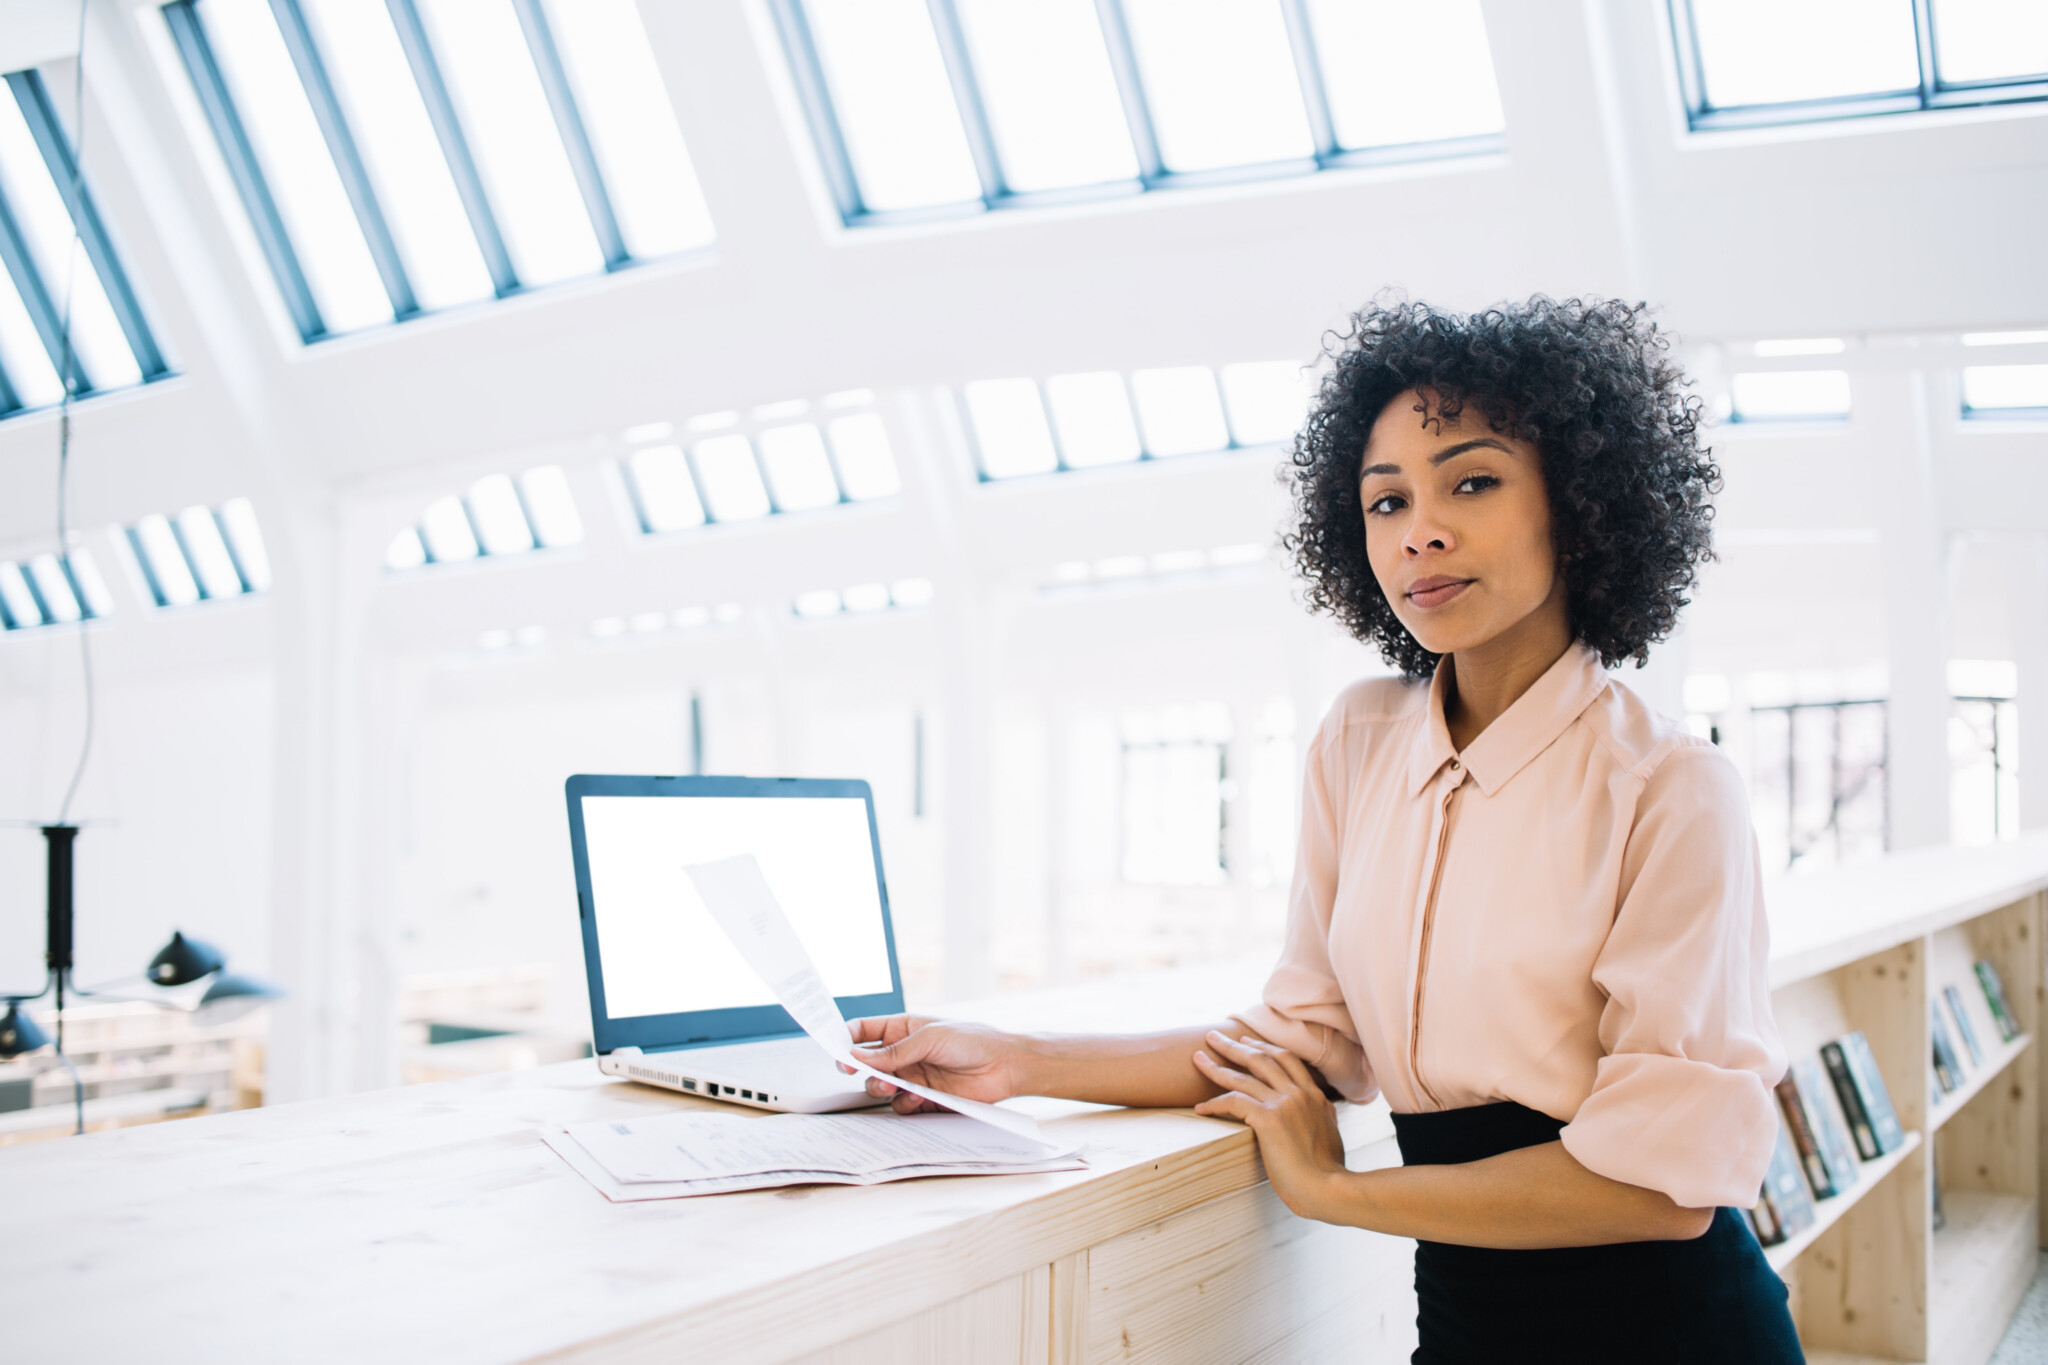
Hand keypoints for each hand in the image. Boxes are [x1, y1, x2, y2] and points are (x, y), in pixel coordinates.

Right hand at [843, 1015, 1029, 1113]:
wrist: (1004, 1066)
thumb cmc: (972, 1040)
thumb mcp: (930, 1037)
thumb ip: (894, 1051)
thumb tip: (857, 1056)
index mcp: (903, 1029)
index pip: (865, 1031)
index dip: (846, 1039)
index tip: (835, 1048)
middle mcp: (904, 1054)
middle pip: (866, 1063)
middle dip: (856, 1067)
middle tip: (850, 1070)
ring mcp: (913, 1077)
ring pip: (879, 1086)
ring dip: (879, 1087)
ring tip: (892, 1085)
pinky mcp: (924, 1099)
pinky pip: (900, 1105)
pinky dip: (903, 1103)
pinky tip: (917, 1097)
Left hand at [1192, 1031, 1347, 1218]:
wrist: (1329, 1189)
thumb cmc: (1328, 1172)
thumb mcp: (1331, 1134)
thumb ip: (1324, 1116)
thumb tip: (1322, 1110)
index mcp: (1315, 1096)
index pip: (1287, 1060)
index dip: (1264, 1048)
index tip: (1247, 1042)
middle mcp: (1299, 1094)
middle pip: (1262, 1059)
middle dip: (1235, 1046)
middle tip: (1214, 1036)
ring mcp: (1284, 1104)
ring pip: (1243, 1077)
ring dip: (1216, 1066)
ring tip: (1197, 1059)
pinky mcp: (1268, 1120)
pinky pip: (1233, 1102)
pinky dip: (1214, 1103)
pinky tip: (1200, 1108)